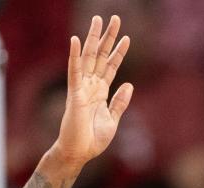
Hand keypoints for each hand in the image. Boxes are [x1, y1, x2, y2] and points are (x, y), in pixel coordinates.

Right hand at [53, 16, 132, 169]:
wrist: (80, 153)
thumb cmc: (93, 139)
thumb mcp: (113, 120)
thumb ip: (120, 102)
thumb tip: (129, 84)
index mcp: (101, 92)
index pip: (111, 67)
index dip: (119, 52)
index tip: (127, 38)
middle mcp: (91, 85)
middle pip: (101, 56)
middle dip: (108, 37)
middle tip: (115, 18)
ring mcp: (82, 87)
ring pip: (88, 58)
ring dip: (93, 38)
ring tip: (98, 20)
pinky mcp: (75, 94)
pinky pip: (74, 72)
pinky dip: (74, 56)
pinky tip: (75, 41)